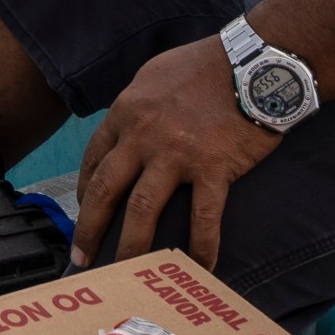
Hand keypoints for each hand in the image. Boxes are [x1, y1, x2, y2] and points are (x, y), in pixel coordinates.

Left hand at [67, 36, 282, 270]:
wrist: (253, 61)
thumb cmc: (205, 63)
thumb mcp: (154, 75)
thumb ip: (137, 104)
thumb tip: (125, 124)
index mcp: (126, 112)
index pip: (94, 159)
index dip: (84, 191)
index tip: (82, 212)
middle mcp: (143, 136)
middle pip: (105, 191)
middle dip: (89, 229)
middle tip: (80, 259)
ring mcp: (176, 154)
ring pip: (143, 211)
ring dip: (131, 248)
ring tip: (125, 274)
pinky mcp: (213, 168)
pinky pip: (203, 219)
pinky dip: (201, 249)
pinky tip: (200, 270)